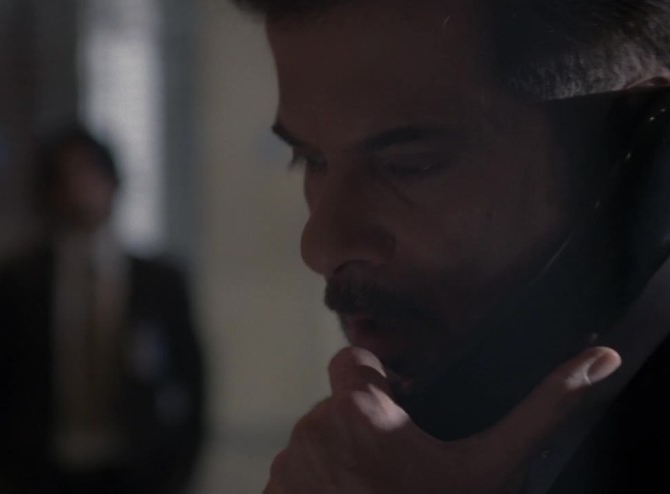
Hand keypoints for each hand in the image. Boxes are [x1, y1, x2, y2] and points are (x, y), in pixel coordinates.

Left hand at [264, 346, 620, 493]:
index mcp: (360, 408)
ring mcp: (288, 463)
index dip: (377, 379)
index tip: (399, 408)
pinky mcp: (272, 493)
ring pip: (318, 441)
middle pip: (340, 405)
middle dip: (364, 425)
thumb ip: (539, 411)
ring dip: (341, 458)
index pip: (354, 360)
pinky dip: (317, 485)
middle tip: (399, 466)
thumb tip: (597, 360)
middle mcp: (314, 426)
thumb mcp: (491, 469)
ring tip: (377, 490)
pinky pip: (296, 474)